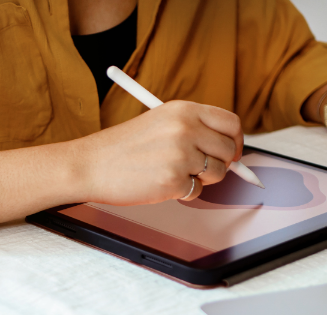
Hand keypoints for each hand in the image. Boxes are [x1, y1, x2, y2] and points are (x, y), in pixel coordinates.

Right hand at [71, 100, 243, 202]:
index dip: (236, 140)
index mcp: (183, 110)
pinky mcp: (173, 180)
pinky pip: (197, 192)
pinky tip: (162, 184)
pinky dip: (184, 193)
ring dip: (202, 179)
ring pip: (217, 173)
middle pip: (229, 150)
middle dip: (221, 164)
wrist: (90, 165)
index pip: (230, 123)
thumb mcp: (159, 122)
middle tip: (202, 169)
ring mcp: (181, 155)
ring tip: (175, 174)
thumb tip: (229, 148)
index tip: (232, 152)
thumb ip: (193, 129)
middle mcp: (185, 129)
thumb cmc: (122, 147)